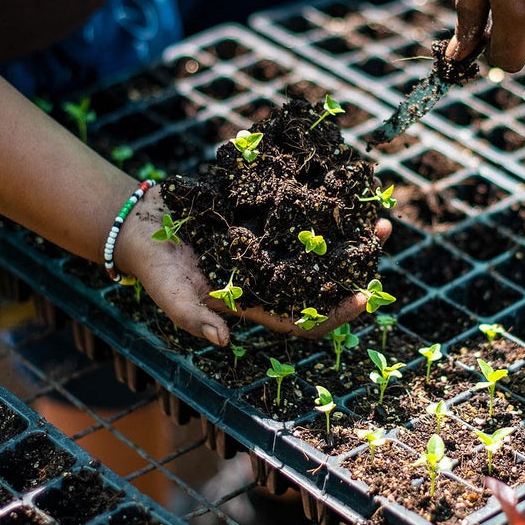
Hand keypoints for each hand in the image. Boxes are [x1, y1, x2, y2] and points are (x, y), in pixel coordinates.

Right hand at [113, 188, 391, 345]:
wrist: (142, 222)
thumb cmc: (155, 266)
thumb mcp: (169, 293)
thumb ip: (193, 317)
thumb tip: (224, 341)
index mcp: (256, 303)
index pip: (303, 318)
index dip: (334, 314)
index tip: (363, 297)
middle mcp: (270, 277)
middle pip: (322, 277)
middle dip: (355, 261)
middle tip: (382, 234)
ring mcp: (270, 247)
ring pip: (319, 243)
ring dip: (348, 228)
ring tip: (374, 208)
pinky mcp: (264, 217)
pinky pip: (300, 211)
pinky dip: (322, 199)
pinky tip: (342, 182)